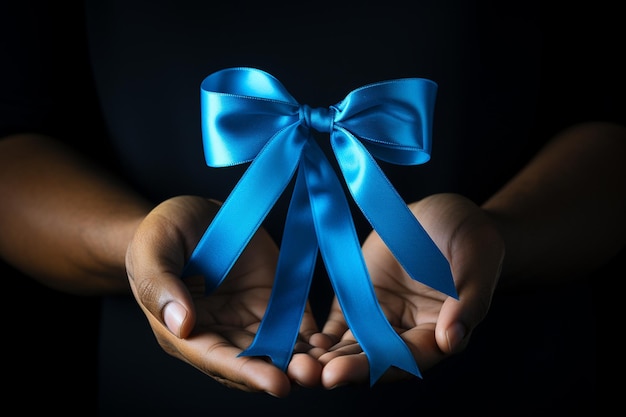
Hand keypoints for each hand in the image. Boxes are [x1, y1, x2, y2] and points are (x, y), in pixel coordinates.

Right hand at [125, 196, 321, 396]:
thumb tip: (181, 325)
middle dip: (281, 373)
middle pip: (252, 363)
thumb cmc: (162, 233)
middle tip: (311, 376)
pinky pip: (295, 327)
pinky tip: (330, 345)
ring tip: (328, 366)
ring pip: (278, 351)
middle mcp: (220, 332)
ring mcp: (249, 319)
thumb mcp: (153, 249)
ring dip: (302, 361)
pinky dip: (312, 340)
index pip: (216, 358)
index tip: (275, 382)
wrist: (192, 215)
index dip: (246, 372)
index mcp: (184, 329)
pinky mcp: (274, 303)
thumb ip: (161, 285)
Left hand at [313, 193, 504, 386]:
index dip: (376, 367)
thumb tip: (451, 340)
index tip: (341, 373)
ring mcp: (380, 318)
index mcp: (439, 331)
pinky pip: (338, 325)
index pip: (408, 358)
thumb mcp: (477, 259)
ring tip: (295, 366)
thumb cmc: (471, 236)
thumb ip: (469, 300)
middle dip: (342, 370)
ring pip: (352, 347)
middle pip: (374, 360)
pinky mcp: (360, 301)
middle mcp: (407, 333)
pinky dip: (320, 338)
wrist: (444, 214)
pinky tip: (299, 342)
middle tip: (309, 375)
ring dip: (324, 359)